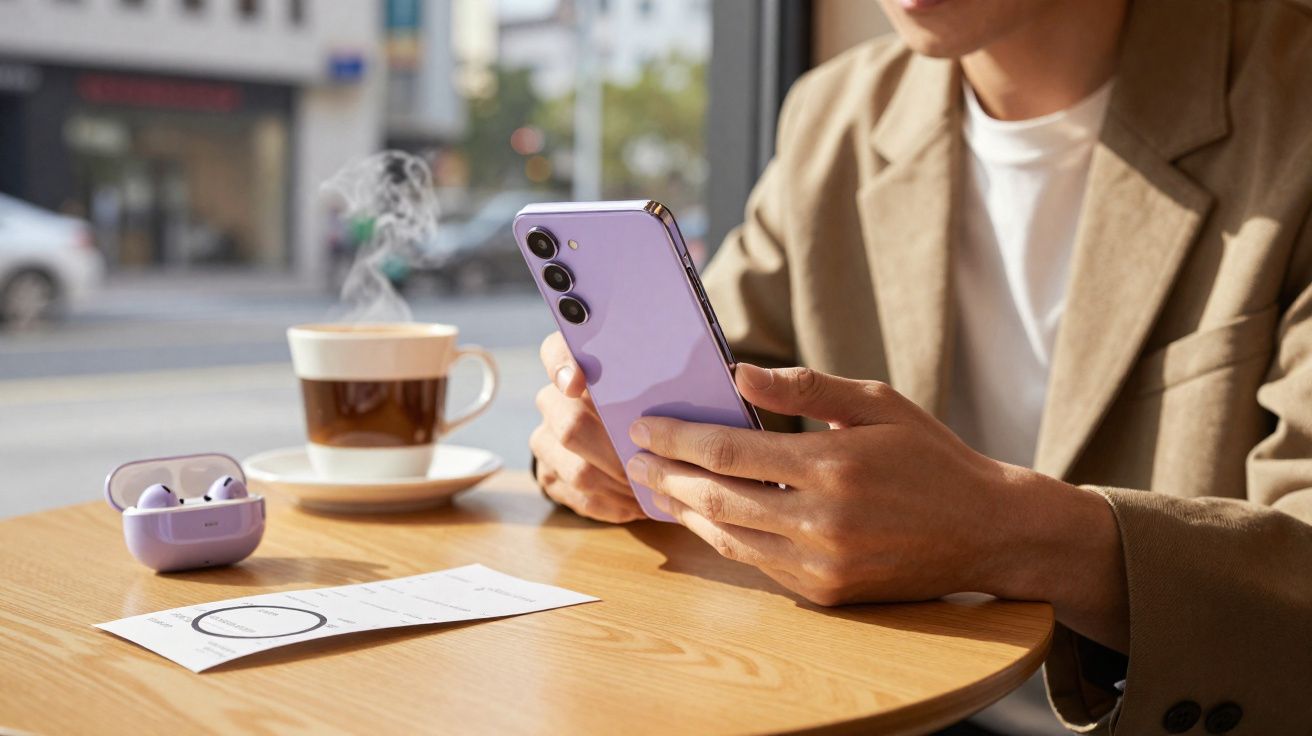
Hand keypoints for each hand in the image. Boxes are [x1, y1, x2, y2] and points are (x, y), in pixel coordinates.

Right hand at [530, 331, 643, 522]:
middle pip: (571, 426)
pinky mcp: (548, 475)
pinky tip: (637, 504)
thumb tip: (693, 380)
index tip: (576, 385)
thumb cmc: (638, 403)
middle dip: (616, 453)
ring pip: (578, 470)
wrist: (606, 436)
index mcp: (571, 366)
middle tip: (651, 464)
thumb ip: (652, 379)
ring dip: (620, 485)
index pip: (554, 353)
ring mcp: (545, 440)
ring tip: (653, 490)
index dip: (562, 368)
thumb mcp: (645, 383)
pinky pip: (578, 497)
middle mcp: (551, 401)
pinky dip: (613, 504)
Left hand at [625, 364, 1126, 648]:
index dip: (679, 438)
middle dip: (668, 476)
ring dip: (686, 512)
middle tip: (633, 458)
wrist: (986, 531)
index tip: (645, 426)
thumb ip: (804, 388)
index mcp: (833, 465)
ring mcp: (824, 564)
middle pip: (718, 498)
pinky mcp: (827, 593)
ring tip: (657, 488)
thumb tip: (739, 375)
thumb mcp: (877, 403)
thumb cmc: (930, 456)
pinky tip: (705, 518)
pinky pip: (759, 564)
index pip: (729, 452)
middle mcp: (823, 521)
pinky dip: (724, 538)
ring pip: (730, 537)